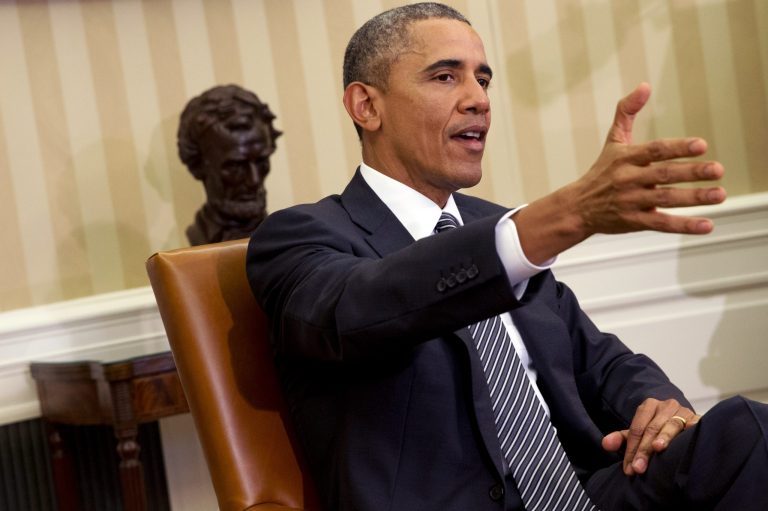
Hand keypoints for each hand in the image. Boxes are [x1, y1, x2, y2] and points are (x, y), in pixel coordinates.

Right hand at [567, 82, 725, 236]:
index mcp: (625, 158)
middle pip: (663, 175)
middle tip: (717, 170)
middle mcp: (628, 179)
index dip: (677, 147)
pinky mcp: (634, 222)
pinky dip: (684, 225)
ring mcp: (631, 202)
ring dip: (694, 198)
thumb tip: (645, 86)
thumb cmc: (601, 172)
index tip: (701, 145)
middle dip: (691, 172)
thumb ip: (627, 112)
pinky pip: (662, 224)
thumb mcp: (613, 141)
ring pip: (666, 199)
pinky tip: (706, 225)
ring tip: (719, 194)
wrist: (577, 208)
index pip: (654, 150)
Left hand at [601, 397, 699, 475]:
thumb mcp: (639, 433)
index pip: (636, 428)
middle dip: (643, 450)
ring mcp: (683, 411)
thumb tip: (605, 444)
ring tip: (657, 448)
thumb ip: (621, 439)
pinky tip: (685, 443)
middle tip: (638, 468)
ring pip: (671, 425)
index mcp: (649, 406)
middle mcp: (666, 405)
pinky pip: (694, 426)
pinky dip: (689, 434)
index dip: (631, 449)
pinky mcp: (698, 419)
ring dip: (663, 438)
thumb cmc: (657, 430)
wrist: (683, 421)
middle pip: (651, 428)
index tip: (629, 468)